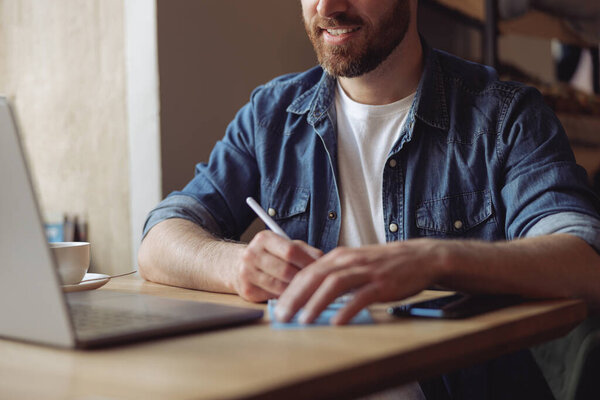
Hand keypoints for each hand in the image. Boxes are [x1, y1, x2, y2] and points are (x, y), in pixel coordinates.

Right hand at [235, 230, 322, 301]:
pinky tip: (295, 297)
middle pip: (286, 270)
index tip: (323, 269)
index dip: (309, 261)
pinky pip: (273, 297)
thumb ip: (306, 251)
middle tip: (319, 284)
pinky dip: (286, 298)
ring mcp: (247, 273)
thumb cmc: (270, 255)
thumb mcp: (285, 246)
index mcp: (264, 239)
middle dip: (305, 278)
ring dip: (297, 291)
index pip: (291, 250)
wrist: (237, 265)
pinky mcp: (247, 291)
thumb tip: (327, 261)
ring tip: (310, 292)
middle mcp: (252, 254)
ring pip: (280, 286)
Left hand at [274, 239, 445, 324]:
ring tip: (303, 321)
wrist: (418, 257)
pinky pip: (361, 296)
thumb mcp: (354, 265)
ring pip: (334, 284)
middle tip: (282, 316)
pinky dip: (347, 309)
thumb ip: (334, 277)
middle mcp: (348, 261)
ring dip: (316, 303)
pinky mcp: (382, 283)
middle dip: (295, 298)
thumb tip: (309, 298)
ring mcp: (365, 271)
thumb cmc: (383, 265)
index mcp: (338, 257)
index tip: (277, 308)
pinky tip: (337, 322)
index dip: (289, 290)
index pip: (306, 272)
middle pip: (314, 277)